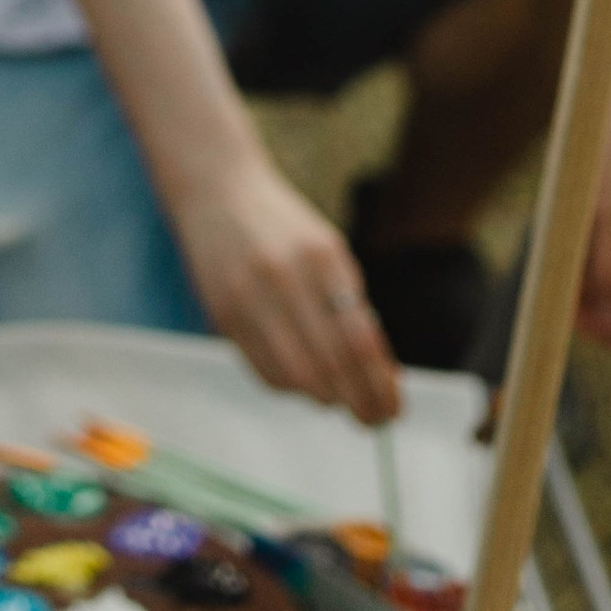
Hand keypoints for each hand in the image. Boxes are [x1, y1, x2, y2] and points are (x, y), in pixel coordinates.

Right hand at [175, 154, 402, 424]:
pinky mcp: (223, 315)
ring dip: (325, 397)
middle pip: (329, 367)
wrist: (216, 192)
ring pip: (295, 377)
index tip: (394, 408)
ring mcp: (248, 297)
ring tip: (341, 397)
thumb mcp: (328, 250)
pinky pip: (264, 371)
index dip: (380, 385)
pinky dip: (291, 386)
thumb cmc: (283, 226)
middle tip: (374, 418)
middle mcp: (284, 278)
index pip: (359, 340)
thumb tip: (383, 376)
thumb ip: (352, 306)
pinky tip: (305, 380)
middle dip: (358, 403)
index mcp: (321, 256)